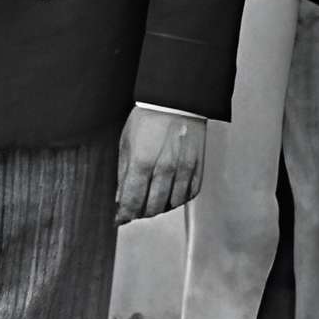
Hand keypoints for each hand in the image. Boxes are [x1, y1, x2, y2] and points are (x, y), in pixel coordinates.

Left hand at [113, 105, 207, 221]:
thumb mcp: (126, 143)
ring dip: (160, 208)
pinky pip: (190, 193)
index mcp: (142, 162)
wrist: (176, 101)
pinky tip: (171, 195)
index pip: (132, 201)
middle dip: (140, 213)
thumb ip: (123, 172)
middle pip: (152, 207)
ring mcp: (183, 169)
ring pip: (172, 204)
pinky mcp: (198, 167)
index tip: (120, 217)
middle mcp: (164, 169)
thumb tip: (120, 196)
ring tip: (153, 203)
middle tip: (135, 210)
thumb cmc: (148, 118)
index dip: (124, 213)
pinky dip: (180, 199)